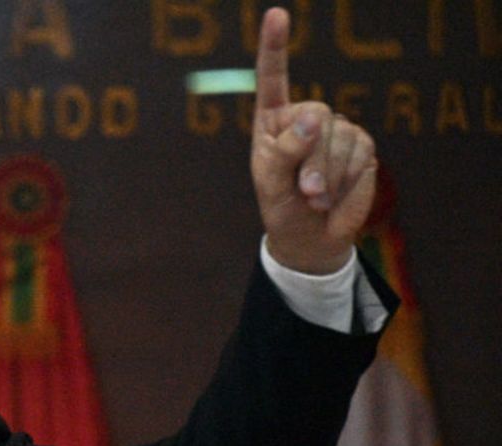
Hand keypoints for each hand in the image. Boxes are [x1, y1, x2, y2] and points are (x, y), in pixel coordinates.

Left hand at [251, 8, 377, 274]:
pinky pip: (361, 155)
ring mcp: (338, 130)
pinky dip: (347, 182)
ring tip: (317, 199)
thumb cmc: (281, 206)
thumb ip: (288, 149)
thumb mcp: (272, 182)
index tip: (277, 15)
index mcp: (273, 119)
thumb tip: (315, 116)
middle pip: (319, 118)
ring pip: (342, 139)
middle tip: (305, 193)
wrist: (311, 236)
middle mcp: (307, 117)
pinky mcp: (362, 147)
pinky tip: (336, 196)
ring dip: (329, 177)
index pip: (273, 78)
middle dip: (312, 161)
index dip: (275, 47)